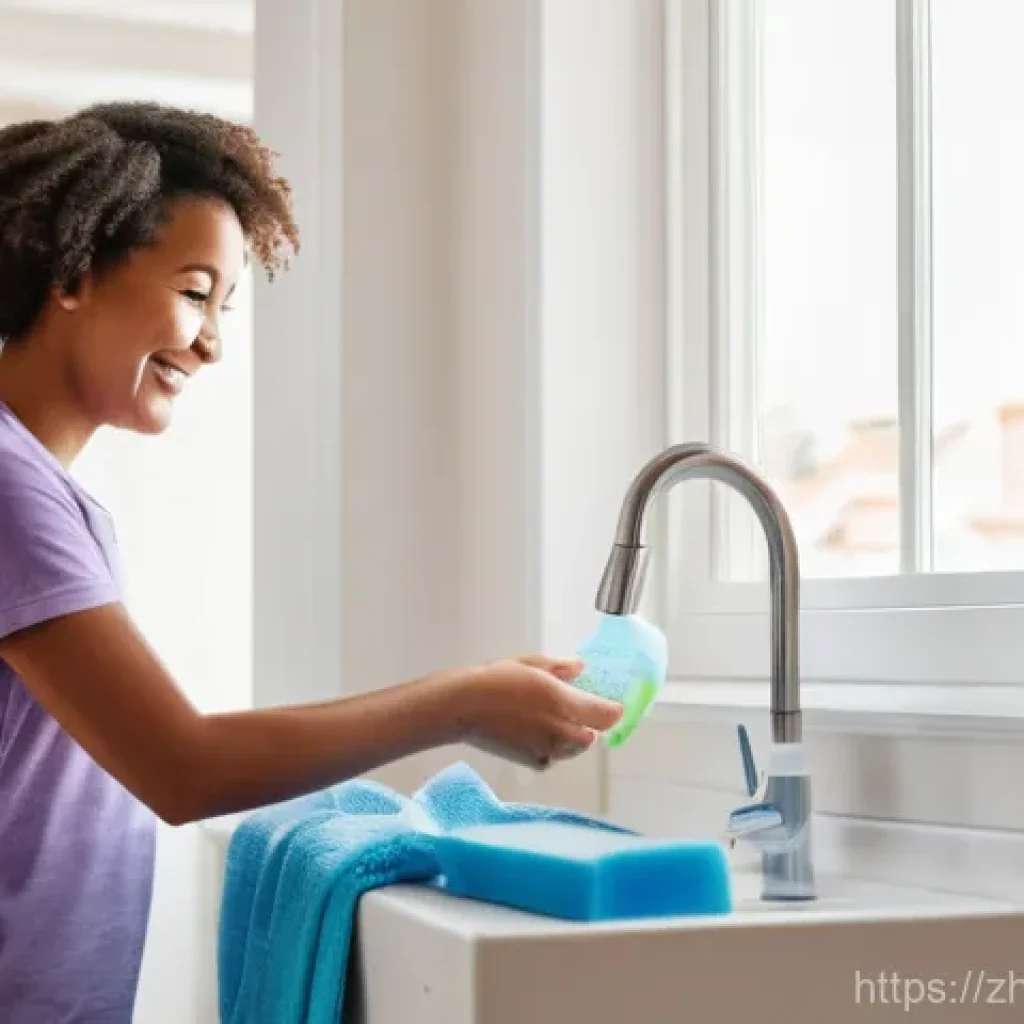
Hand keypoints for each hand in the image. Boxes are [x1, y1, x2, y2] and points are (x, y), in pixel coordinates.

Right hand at [447, 655, 623, 769]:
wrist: (462, 707)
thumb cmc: (493, 681)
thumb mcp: (531, 664)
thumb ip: (561, 668)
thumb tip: (579, 668)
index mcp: (563, 701)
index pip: (607, 714)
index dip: (613, 709)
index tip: (614, 704)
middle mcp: (559, 731)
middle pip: (592, 734)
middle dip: (589, 722)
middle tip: (576, 706)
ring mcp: (547, 750)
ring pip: (574, 746)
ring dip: (572, 735)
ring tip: (551, 716)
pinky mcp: (534, 762)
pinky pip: (554, 756)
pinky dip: (552, 748)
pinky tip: (536, 730)